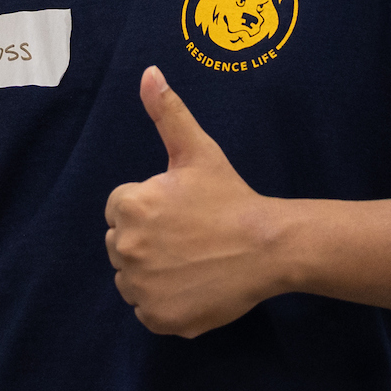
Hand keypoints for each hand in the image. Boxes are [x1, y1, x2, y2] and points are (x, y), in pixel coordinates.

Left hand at [103, 67, 284, 337]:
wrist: (268, 247)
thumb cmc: (230, 197)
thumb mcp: (197, 151)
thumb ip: (167, 111)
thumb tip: (148, 72)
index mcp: (130, 206)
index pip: (121, 210)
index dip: (151, 208)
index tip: (181, 211)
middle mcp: (127, 248)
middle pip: (121, 245)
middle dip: (148, 240)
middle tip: (188, 237)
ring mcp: (142, 288)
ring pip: (131, 280)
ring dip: (152, 273)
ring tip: (190, 261)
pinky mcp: (159, 318)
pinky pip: (147, 310)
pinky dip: (164, 303)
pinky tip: (192, 286)